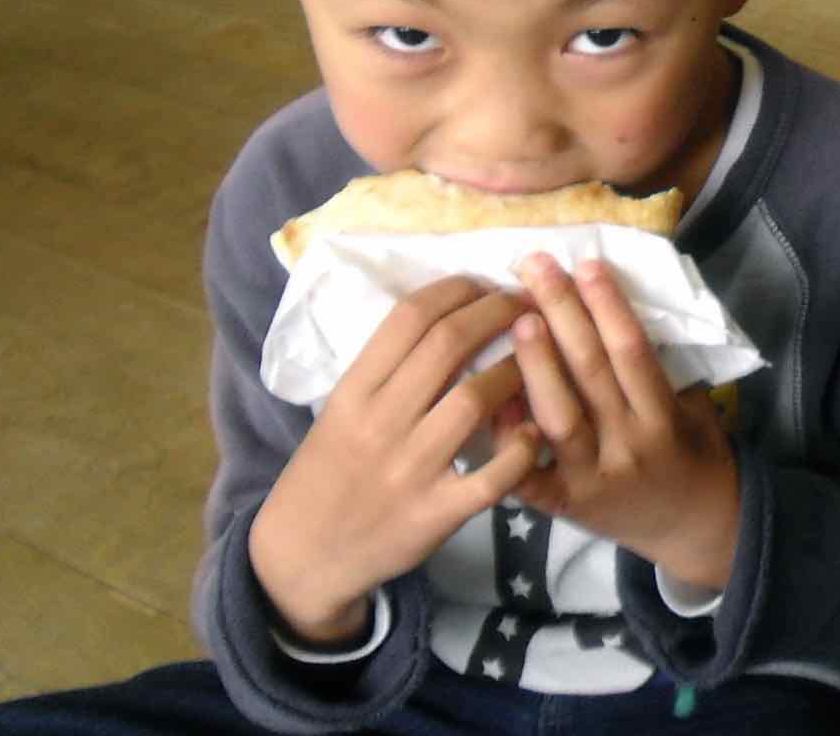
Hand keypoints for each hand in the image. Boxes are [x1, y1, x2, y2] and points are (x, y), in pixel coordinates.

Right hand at [248, 277, 541, 643]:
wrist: (301, 558)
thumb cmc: (328, 473)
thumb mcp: (340, 412)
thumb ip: (388, 370)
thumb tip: (450, 314)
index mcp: (353, 392)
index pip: (409, 318)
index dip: (457, 289)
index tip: (487, 282)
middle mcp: (379, 423)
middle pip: (447, 346)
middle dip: (496, 312)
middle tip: (526, 303)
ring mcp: (409, 470)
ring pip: (474, 400)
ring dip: (516, 370)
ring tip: (538, 360)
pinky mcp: (435, 515)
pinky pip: (492, 475)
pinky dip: (522, 449)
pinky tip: (536, 432)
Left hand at [512, 254, 741, 590]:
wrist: (688, 529)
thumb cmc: (691, 455)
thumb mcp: (692, 410)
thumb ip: (658, 371)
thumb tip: (616, 308)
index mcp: (663, 418)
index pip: (632, 352)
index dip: (608, 306)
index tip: (586, 263)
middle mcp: (629, 445)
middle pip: (591, 371)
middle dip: (563, 313)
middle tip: (536, 268)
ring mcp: (593, 478)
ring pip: (559, 415)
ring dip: (535, 363)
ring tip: (516, 317)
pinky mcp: (563, 506)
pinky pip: (528, 471)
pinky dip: (509, 437)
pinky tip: (490, 399)